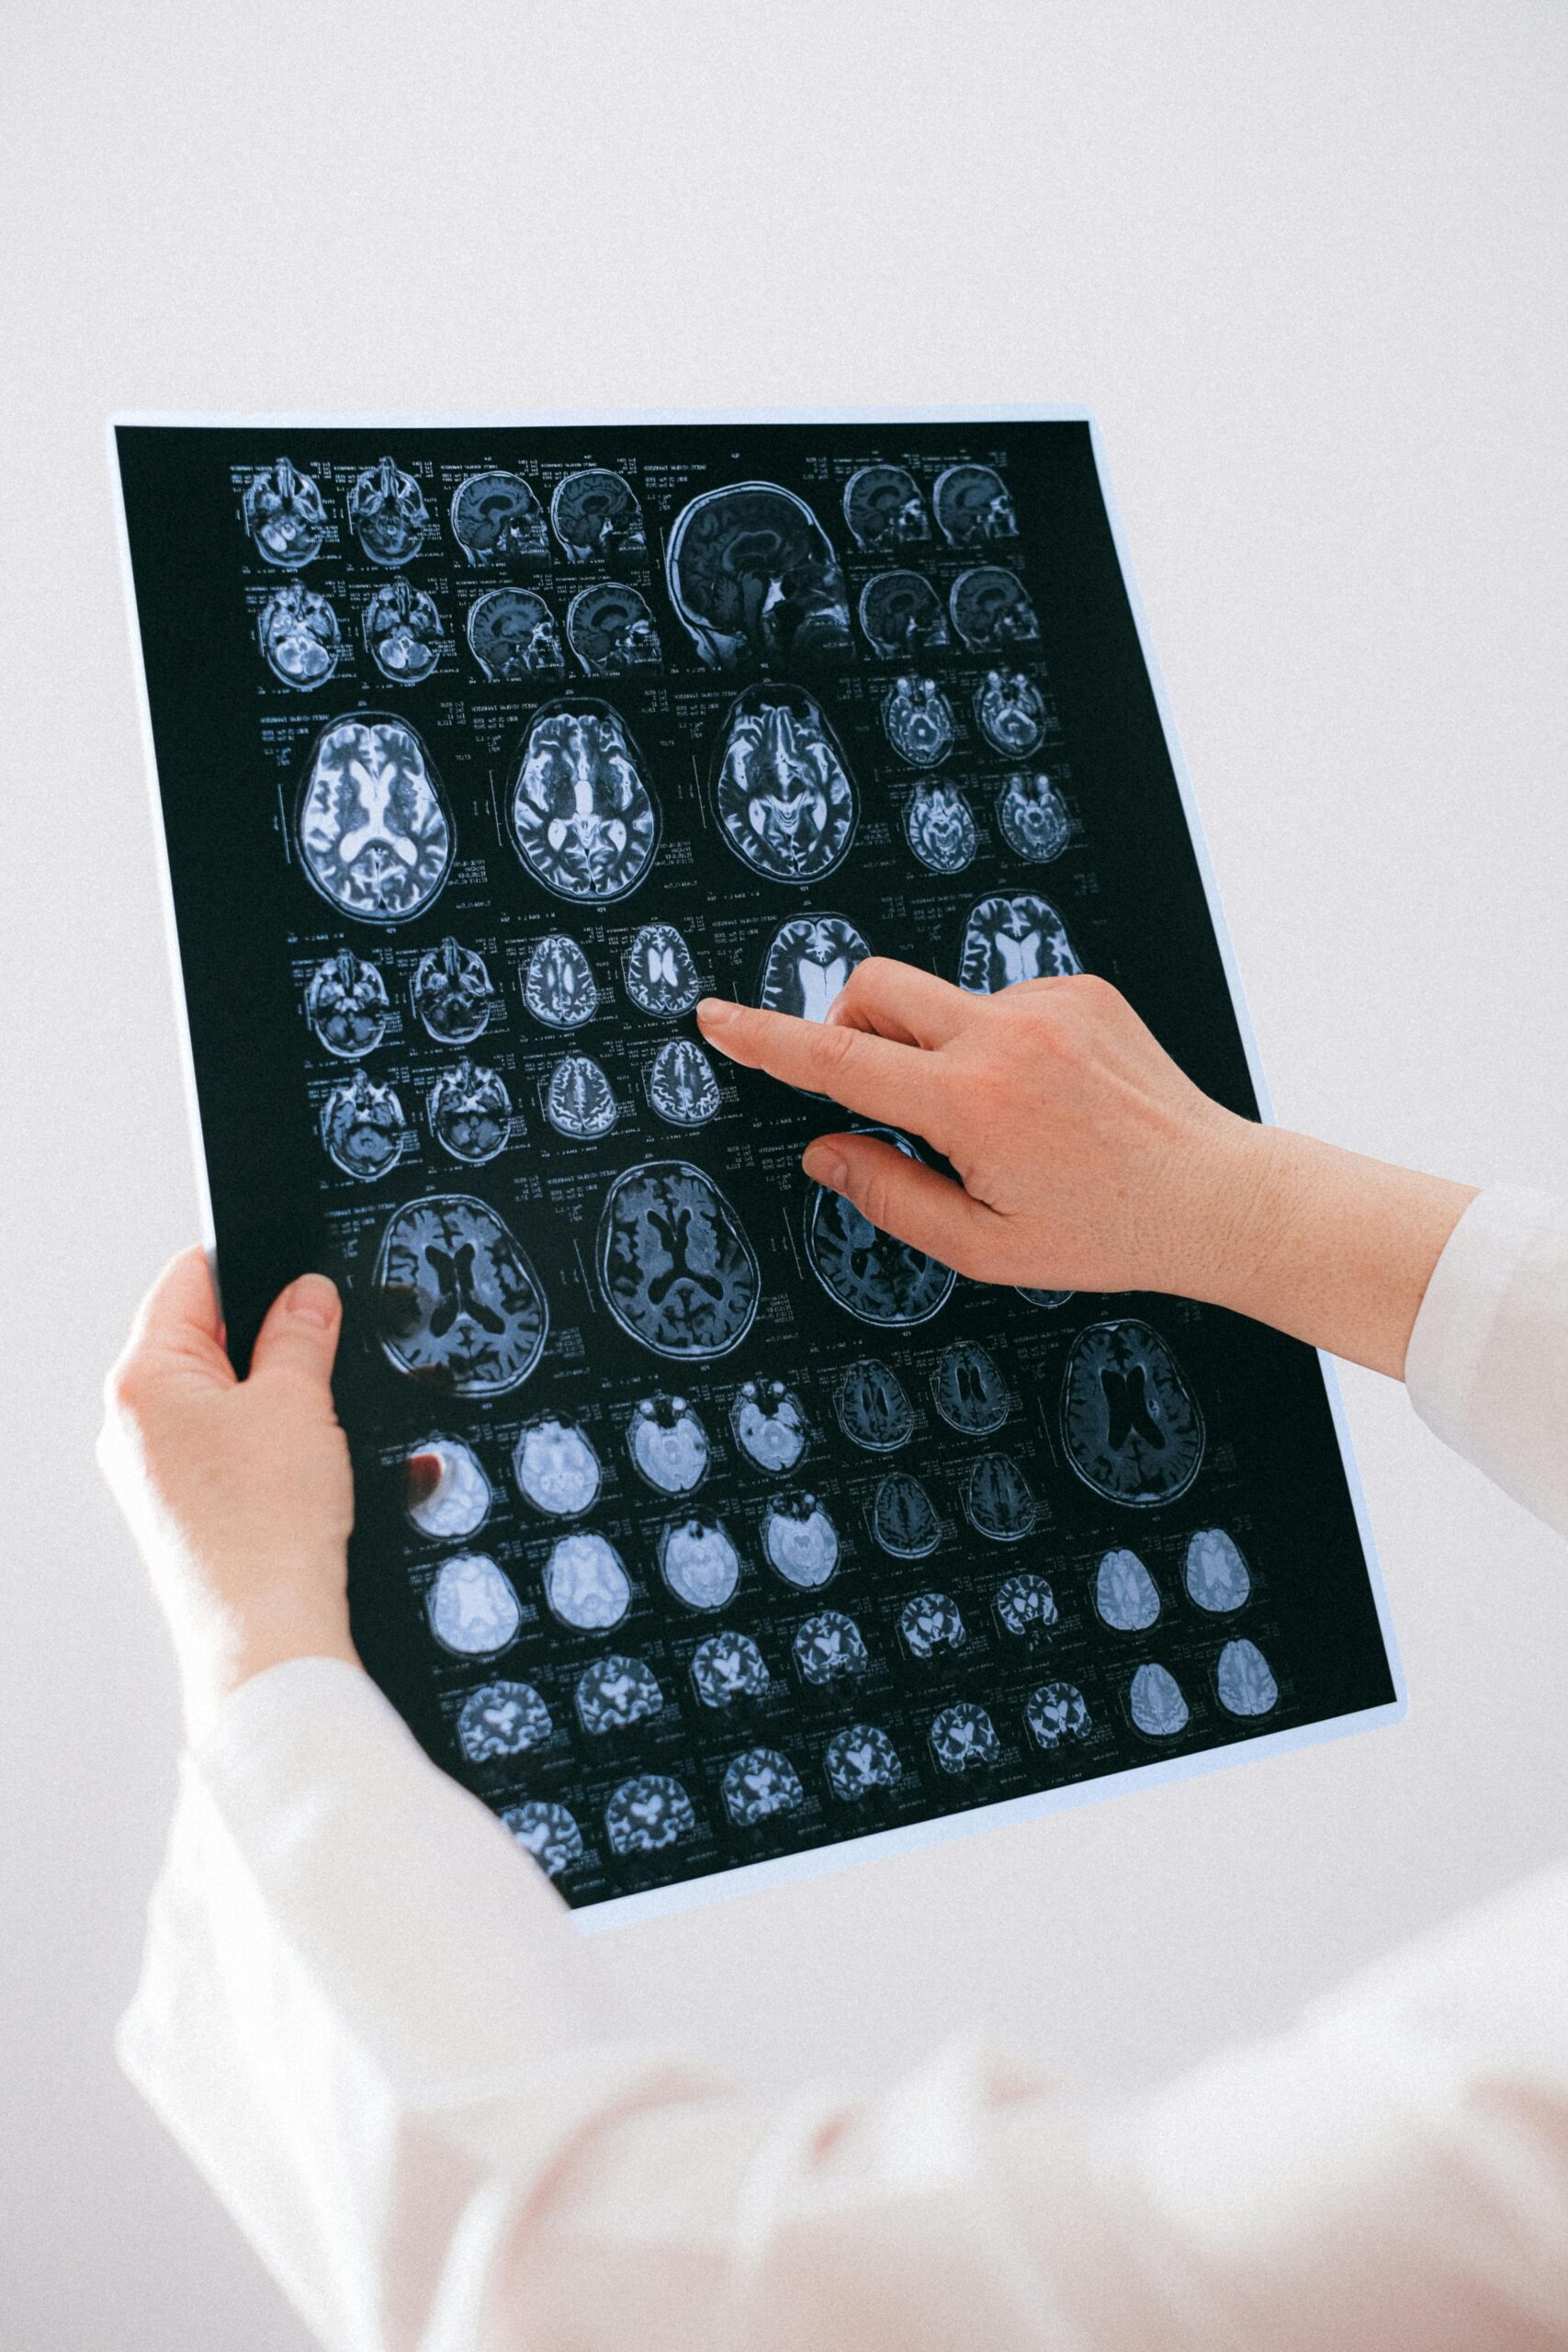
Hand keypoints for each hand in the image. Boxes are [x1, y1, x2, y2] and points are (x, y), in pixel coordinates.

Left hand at [99, 1248, 360, 1742]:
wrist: (266, 1634)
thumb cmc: (265, 1528)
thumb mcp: (300, 1402)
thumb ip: (301, 1332)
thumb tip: (306, 1294)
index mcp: (141, 1380)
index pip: (189, 1279)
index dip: (252, 1265)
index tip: (297, 1269)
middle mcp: (129, 1424)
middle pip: (202, 1340)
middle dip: (266, 1339)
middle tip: (321, 1353)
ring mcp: (149, 1472)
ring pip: (217, 1398)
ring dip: (271, 1397)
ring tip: (314, 1423)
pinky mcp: (177, 1510)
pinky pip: (222, 1450)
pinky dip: (265, 1445)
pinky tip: (304, 1467)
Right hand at [697, 961, 1473, 1377]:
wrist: (1217, 1196)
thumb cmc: (1103, 1232)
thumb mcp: (982, 1246)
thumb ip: (888, 1195)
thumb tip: (824, 1149)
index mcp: (972, 1105)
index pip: (840, 1062)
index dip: (767, 1040)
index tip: (716, 1016)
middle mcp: (1005, 1038)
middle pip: (874, 987)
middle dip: (849, 1024)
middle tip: (879, 1092)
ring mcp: (1049, 1004)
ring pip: (943, 1003)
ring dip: (940, 1051)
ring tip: (1004, 1123)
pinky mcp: (1083, 991)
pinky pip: (1001, 1003)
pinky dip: (998, 1046)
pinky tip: (1049, 1102)